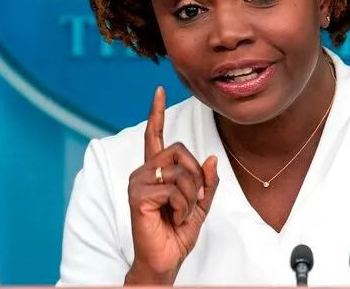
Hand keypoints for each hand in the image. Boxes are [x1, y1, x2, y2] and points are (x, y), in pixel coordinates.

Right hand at [124, 87, 219, 285]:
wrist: (164, 260)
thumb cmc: (176, 233)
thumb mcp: (200, 204)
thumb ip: (206, 182)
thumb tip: (211, 159)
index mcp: (156, 170)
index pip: (155, 135)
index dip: (157, 113)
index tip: (159, 90)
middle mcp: (144, 171)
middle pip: (180, 151)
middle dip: (196, 177)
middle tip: (191, 202)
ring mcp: (138, 182)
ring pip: (180, 172)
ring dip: (191, 196)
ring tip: (180, 213)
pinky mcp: (138, 195)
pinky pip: (175, 189)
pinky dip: (184, 207)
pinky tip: (174, 218)